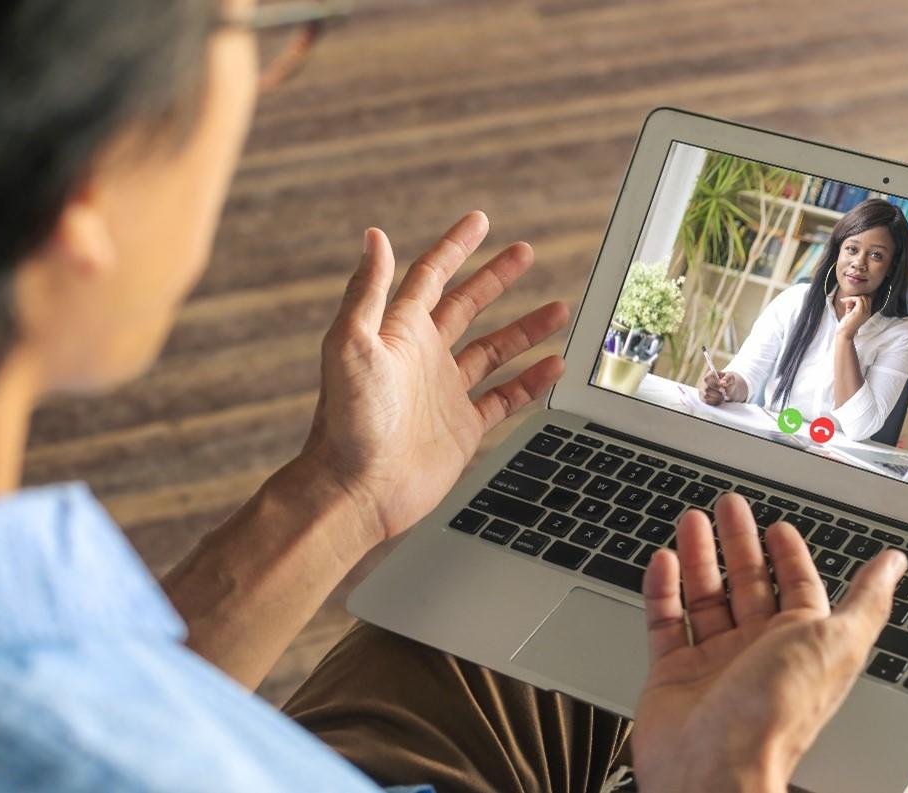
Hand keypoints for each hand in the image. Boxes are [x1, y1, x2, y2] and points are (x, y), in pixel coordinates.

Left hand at [300, 211, 569, 542]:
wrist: (356, 489)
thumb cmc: (348, 420)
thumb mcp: (351, 344)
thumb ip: (367, 290)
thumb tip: (374, 236)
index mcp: (399, 332)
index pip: (432, 276)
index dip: (456, 247)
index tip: (480, 222)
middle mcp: (424, 357)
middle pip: (467, 304)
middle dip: (495, 277)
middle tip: (525, 252)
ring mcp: (445, 392)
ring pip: (494, 350)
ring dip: (525, 328)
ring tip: (559, 308)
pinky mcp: (462, 427)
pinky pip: (505, 397)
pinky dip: (531, 381)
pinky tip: (553, 366)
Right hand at [632, 495, 906, 791]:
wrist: (716, 766)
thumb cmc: (777, 712)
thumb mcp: (836, 642)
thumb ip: (867, 600)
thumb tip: (896, 565)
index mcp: (800, 646)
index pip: (797, 589)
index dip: (789, 556)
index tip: (777, 526)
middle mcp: (757, 654)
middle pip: (748, 585)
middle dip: (739, 544)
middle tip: (728, 507)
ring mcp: (713, 665)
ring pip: (705, 599)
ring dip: (699, 558)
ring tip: (691, 522)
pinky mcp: (672, 676)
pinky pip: (666, 624)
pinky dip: (663, 591)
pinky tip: (663, 563)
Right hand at [701, 371, 747, 404]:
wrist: (728, 387)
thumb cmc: (728, 381)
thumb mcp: (731, 377)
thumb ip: (728, 378)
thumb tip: (723, 383)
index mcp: (710, 374)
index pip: (707, 379)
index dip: (715, 385)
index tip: (723, 389)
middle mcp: (704, 382)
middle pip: (706, 388)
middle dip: (717, 393)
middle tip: (724, 394)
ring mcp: (702, 390)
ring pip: (706, 396)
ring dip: (716, 398)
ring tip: (722, 397)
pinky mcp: (703, 397)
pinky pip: (707, 401)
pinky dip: (714, 402)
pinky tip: (720, 400)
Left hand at [836, 294, 871, 338]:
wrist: (845, 333)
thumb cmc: (846, 325)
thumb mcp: (849, 313)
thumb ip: (851, 306)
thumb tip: (850, 299)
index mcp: (866, 313)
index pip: (867, 300)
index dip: (858, 298)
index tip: (848, 301)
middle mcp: (868, 312)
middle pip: (866, 297)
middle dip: (856, 297)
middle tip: (847, 301)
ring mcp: (865, 312)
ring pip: (863, 297)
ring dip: (853, 297)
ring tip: (845, 301)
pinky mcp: (860, 311)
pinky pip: (858, 299)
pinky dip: (850, 298)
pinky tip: (844, 301)